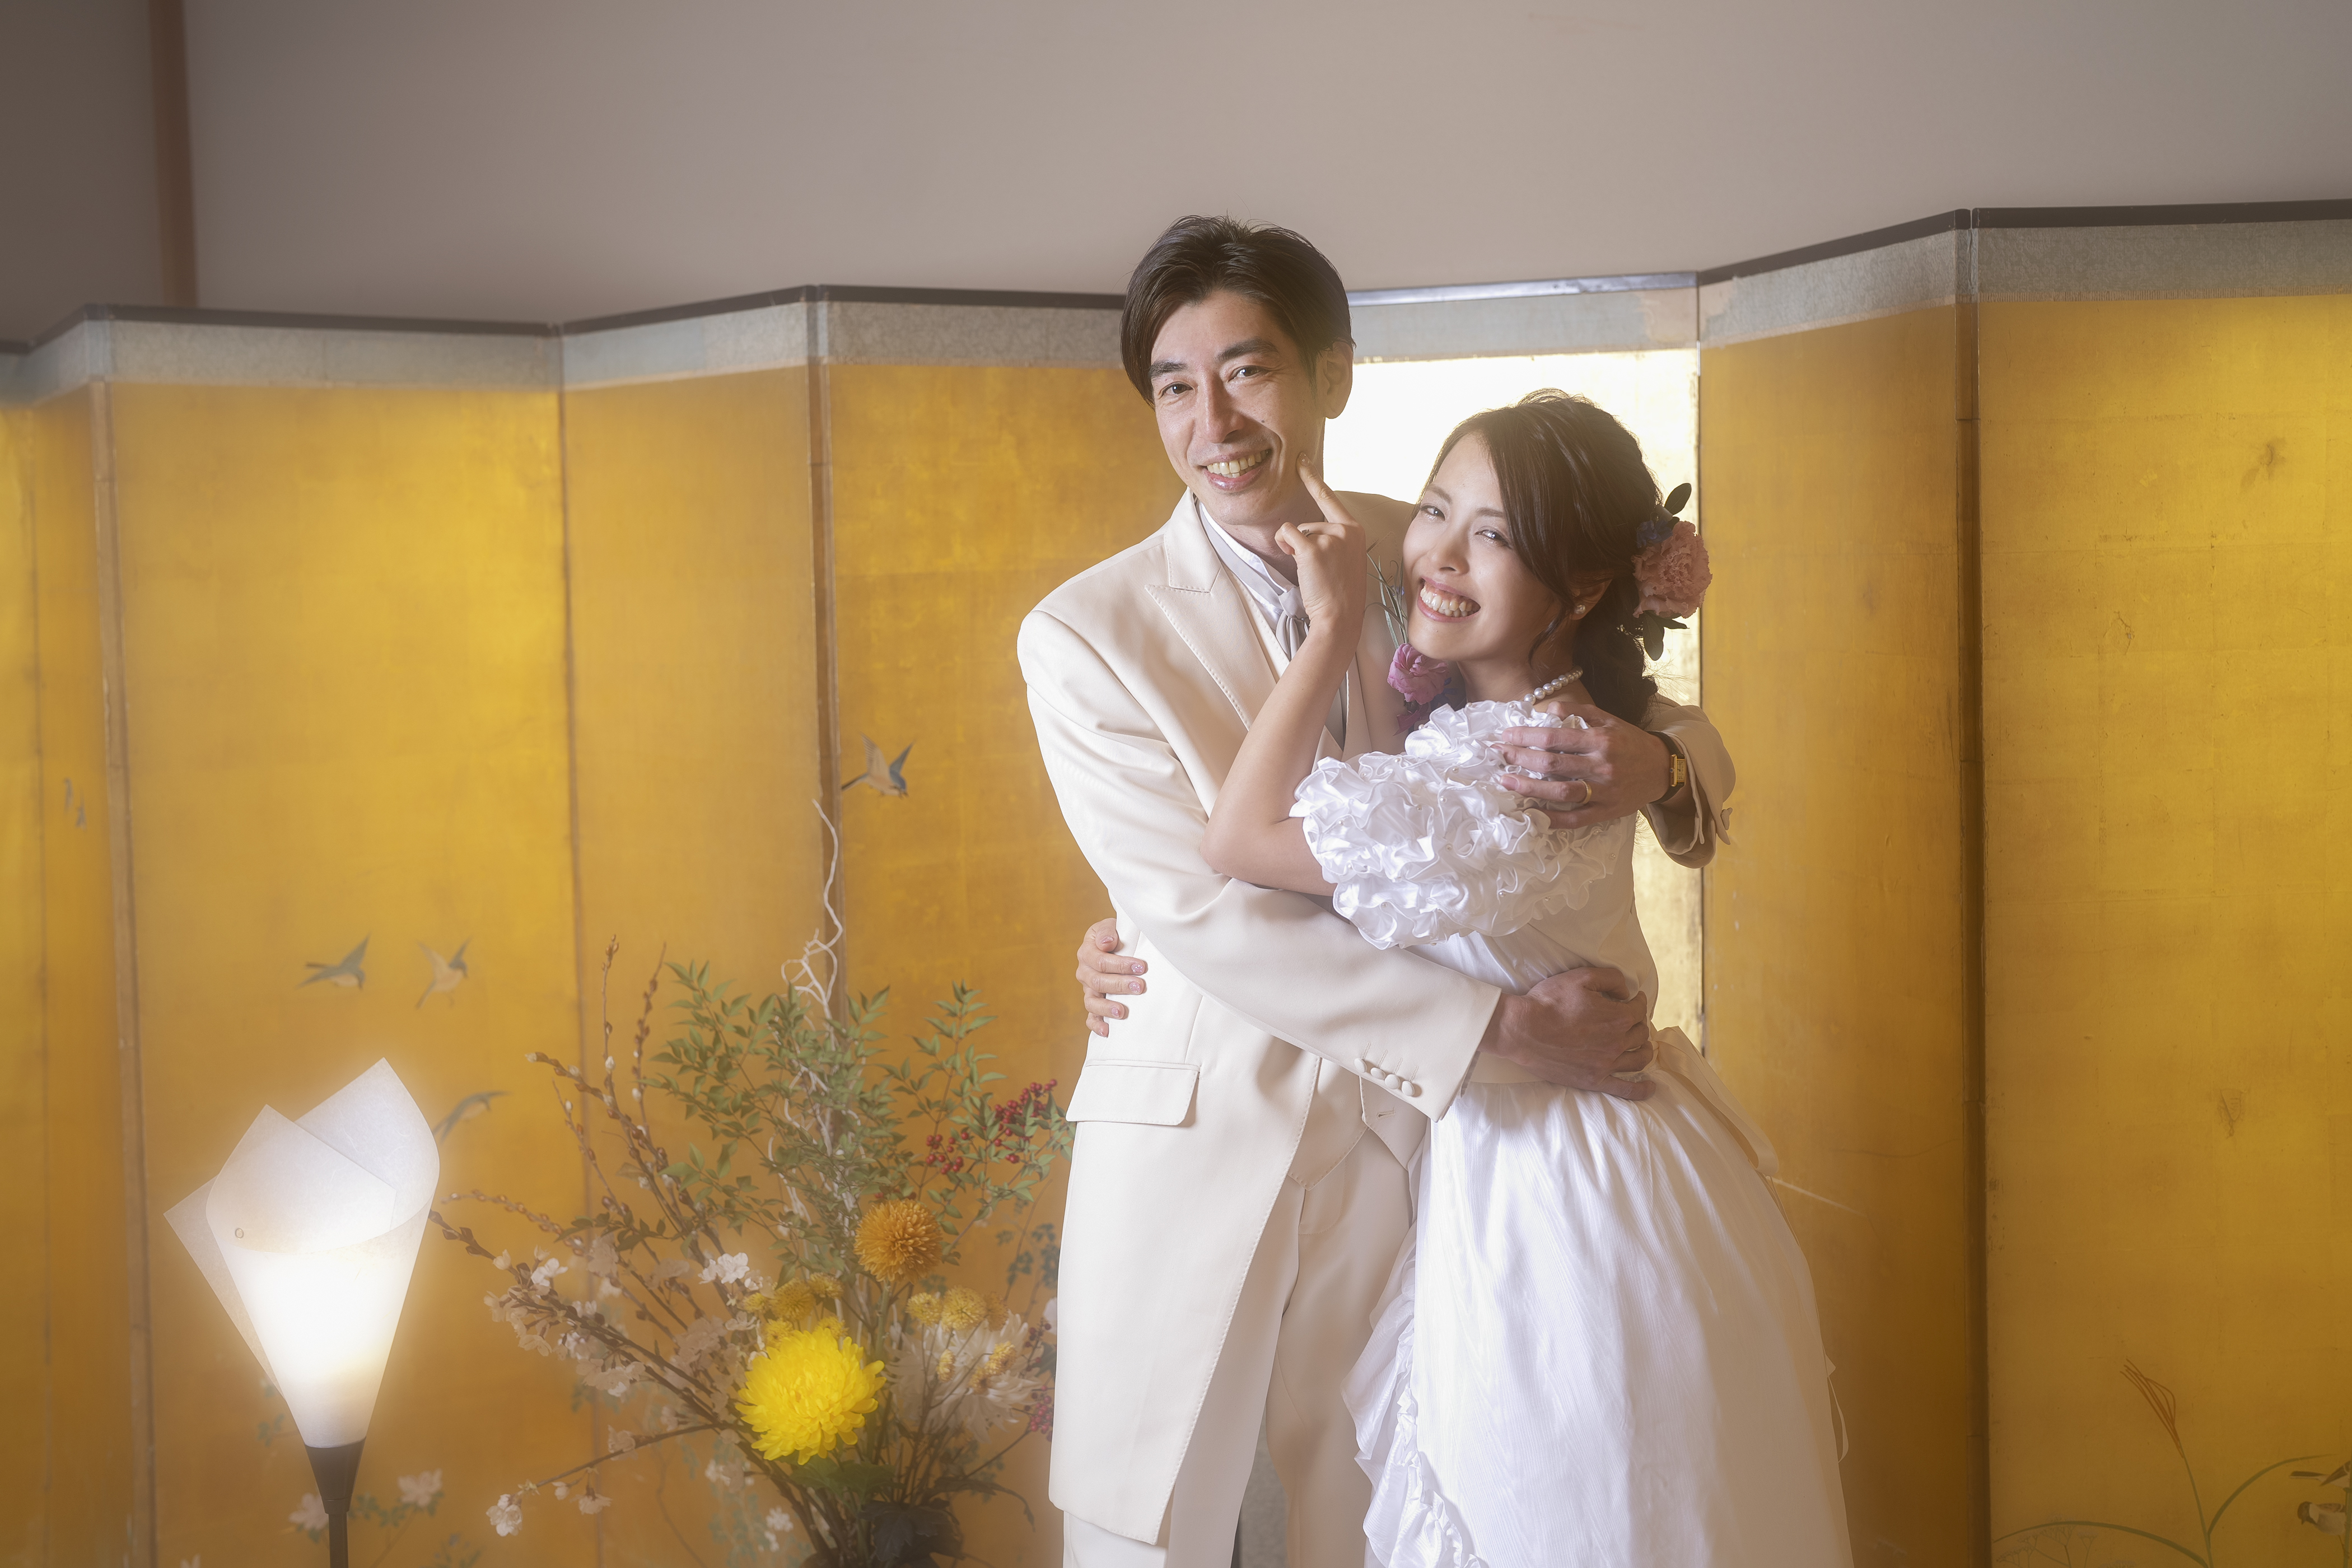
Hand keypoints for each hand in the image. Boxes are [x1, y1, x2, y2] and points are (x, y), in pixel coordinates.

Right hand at [1075, 917, 1144, 1036]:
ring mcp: (1088, 989)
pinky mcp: (1093, 1002)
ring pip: (1091, 1002)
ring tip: (1123, 1012)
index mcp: (1087, 952)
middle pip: (1098, 982)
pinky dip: (1096, 1025)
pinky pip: (1090, 1016)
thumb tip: (1107, 942)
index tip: (1141, 966)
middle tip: (1140, 987)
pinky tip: (1107, 1031)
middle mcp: (1084, 972)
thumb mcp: (1110, 926)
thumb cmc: (1116, 935)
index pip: (1100, 960)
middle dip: (1120, 985)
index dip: (1120, 964)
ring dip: (1107, 1008)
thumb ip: (1107, 932)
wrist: (1115, 943)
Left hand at [1283, 463, 1368, 633]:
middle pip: (1309, 522)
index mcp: (1355, 530)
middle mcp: (1345, 529)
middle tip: (1319, 570)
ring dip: (1295, 548)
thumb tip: (1304, 530)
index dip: (1312, 478)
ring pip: (1297, 531)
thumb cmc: (1340, 592)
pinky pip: (1287, 534)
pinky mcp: (1312, 548)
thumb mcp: (1346, 558)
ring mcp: (1330, 538)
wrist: (1340, 617)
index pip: (1329, 498)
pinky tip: (1298, 563)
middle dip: (1305, 543)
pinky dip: (1285, 545)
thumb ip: (1334, 539)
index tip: (1301, 460)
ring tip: (1313, 572)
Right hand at [1480, 967, 1656, 1099]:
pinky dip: (1641, 1089)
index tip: (1631, 999)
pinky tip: (1650, 1088)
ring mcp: (1606, 1064)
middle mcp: (1617, 1042)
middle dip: (1637, 1022)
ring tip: (1640, 1044)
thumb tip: (1627, 992)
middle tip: (1629, 1018)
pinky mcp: (1594, 1080)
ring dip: (1644, 1049)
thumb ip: (1611, 978)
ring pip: (1639, 1058)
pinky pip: (1625, 1089)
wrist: (1523, 1030)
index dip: (1636, 1001)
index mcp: (1617, 1017)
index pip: (1639, 1008)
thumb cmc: (1549, 1001)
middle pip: (1640, 1033)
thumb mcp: (1581, 977)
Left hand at [1492, 702, 1672, 829]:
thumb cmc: (1630, 742)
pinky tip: (1532, 814)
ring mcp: (1603, 791)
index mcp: (1600, 739)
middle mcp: (1601, 765)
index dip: (1526, 737)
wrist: (1663, 769)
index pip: (1554, 738)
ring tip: (1505, 782)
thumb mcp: (1609, 719)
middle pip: (1552, 763)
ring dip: (1529, 787)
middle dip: (1520, 758)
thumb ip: (1579, 713)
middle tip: (1498, 754)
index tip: (1506, 735)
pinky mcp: (1606, 811)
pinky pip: (1575, 818)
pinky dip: (1552, 818)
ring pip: (1559, 792)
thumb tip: (1547, 708)